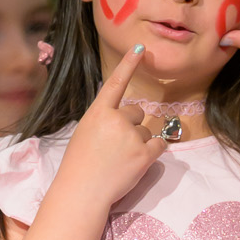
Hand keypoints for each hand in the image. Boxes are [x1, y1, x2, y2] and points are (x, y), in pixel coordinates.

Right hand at [60, 43, 161, 207]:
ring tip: (121, 159)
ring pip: (146, 130)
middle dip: (131, 125)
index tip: (141, 48)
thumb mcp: (85, 133)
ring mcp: (131, 137)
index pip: (116, 83)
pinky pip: (159, 144)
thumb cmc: (80, 165)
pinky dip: (153, 152)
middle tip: (115, 146)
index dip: (128, 64)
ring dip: (139, 142)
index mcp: (98, 113)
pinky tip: (137, 162)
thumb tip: (125, 117)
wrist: (82, 192)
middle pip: (137, 112)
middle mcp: (116, 120)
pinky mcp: (145, 155)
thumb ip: (104, 120)